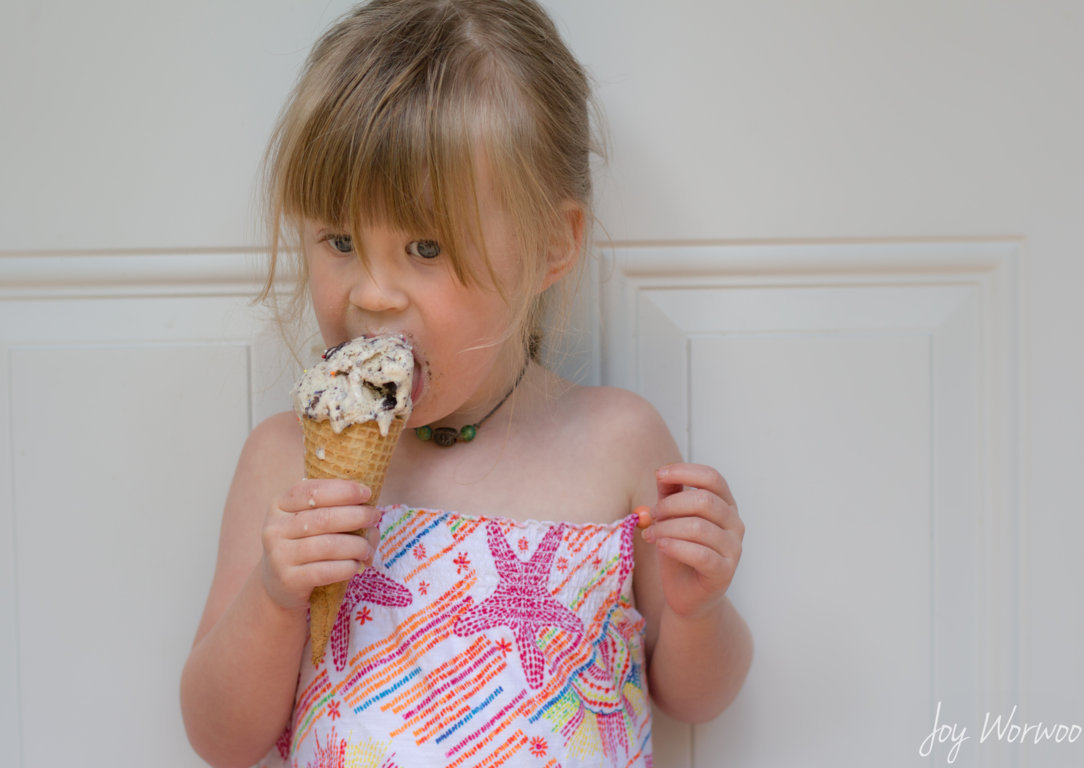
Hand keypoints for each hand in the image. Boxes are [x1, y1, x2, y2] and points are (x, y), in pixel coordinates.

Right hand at [260, 478, 380, 610]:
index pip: (312, 491)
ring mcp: (279, 555)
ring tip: (367, 548)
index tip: (366, 493)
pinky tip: (356, 565)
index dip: (343, 490)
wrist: (280, 584)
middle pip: (324, 518)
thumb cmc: (305, 544)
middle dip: (357, 516)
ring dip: (357, 545)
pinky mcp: (289, 581)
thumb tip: (372, 518)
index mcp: (279, 505)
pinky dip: (347, 567)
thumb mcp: (312, 522)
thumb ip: (339, 511)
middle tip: (374, 517)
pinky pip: (326, 571)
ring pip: (328, 545)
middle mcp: (274, 528)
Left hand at [639, 463, 743, 620]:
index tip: (659, 474)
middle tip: (652, 515)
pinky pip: (700, 554)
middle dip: (671, 505)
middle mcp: (735, 524)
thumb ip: (669, 496)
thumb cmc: (680, 552)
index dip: (685, 472)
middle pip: (705, 501)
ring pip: (700, 527)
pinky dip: (675, 546)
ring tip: (650, 534)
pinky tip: (660, 545)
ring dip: (668, 527)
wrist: (686, 595)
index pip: (712, 478)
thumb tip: (662, 474)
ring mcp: (733, 548)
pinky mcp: (725, 572)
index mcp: (725, 505)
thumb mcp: (671, 520)